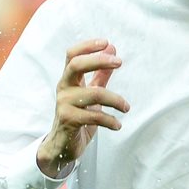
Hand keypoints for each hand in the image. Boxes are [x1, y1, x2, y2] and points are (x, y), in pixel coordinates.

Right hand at [36, 39, 128, 177]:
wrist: (62, 145)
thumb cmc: (78, 115)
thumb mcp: (90, 92)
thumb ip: (101, 73)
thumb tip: (112, 49)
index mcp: (69, 80)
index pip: (72, 55)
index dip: (87, 46)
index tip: (106, 43)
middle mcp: (64, 88)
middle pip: (76, 65)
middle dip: (99, 60)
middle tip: (120, 62)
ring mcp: (64, 104)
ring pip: (93, 93)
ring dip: (116, 100)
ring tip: (126, 108)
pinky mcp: (68, 120)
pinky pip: (94, 116)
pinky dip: (110, 120)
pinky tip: (117, 124)